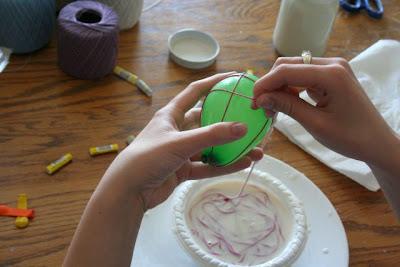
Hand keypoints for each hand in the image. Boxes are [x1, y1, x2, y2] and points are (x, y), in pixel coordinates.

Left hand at [105, 72, 262, 209]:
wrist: (128, 191)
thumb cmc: (147, 158)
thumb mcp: (179, 143)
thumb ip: (210, 136)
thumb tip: (242, 128)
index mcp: (171, 115)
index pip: (195, 92)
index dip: (214, 83)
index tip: (235, 77)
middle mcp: (177, 131)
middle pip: (207, 121)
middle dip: (228, 120)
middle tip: (250, 118)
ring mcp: (180, 151)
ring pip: (211, 147)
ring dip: (231, 148)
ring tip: (256, 148)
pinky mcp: (183, 170)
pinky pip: (208, 165)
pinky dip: (224, 165)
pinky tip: (243, 163)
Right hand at [252, 57, 397, 165]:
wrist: (376, 143)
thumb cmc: (350, 138)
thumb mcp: (315, 124)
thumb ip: (287, 106)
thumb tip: (260, 98)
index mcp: (331, 74)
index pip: (286, 71)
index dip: (265, 84)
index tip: (252, 102)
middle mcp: (332, 64)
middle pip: (289, 65)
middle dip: (271, 84)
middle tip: (261, 107)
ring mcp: (333, 68)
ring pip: (294, 69)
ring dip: (279, 86)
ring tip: (272, 108)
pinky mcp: (332, 76)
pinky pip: (304, 76)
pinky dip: (291, 88)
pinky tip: (285, 102)